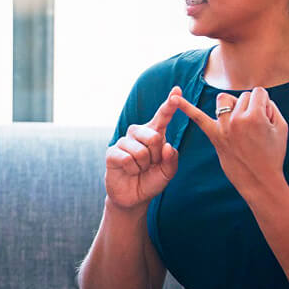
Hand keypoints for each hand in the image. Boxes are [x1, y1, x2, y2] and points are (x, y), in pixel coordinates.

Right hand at [104, 87, 181, 210]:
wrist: (134, 197)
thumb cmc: (151, 180)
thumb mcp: (168, 173)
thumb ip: (171, 160)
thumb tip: (167, 146)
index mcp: (154, 133)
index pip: (163, 116)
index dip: (170, 104)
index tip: (177, 91)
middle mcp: (138, 133)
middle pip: (154, 136)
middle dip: (156, 156)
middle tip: (150, 165)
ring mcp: (123, 141)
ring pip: (140, 151)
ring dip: (143, 166)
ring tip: (139, 169)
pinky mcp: (112, 152)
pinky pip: (127, 159)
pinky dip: (132, 170)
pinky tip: (129, 171)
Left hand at [172, 86, 288, 202]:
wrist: (260, 180)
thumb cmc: (273, 154)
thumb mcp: (281, 127)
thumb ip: (270, 106)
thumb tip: (259, 98)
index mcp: (255, 116)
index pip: (258, 93)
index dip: (265, 105)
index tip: (267, 121)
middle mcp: (237, 120)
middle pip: (242, 97)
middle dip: (251, 107)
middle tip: (257, 129)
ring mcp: (223, 128)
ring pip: (224, 100)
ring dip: (232, 106)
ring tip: (240, 122)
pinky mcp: (215, 136)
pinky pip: (198, 118)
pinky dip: (186, 107)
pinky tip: (174, 99)